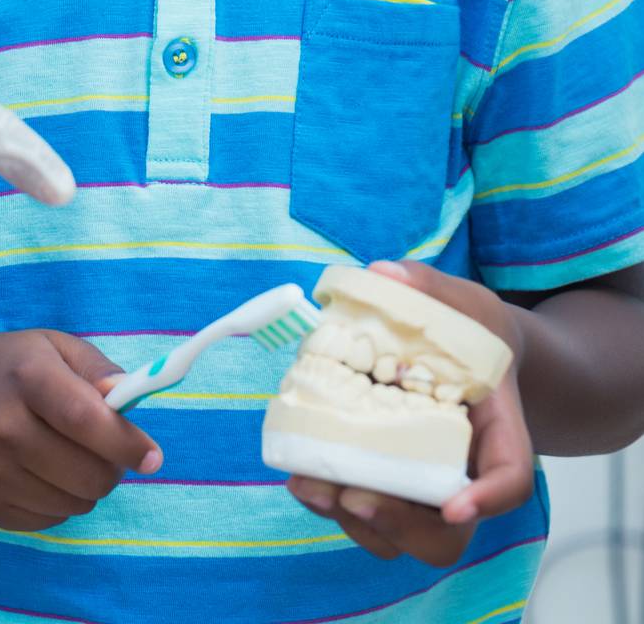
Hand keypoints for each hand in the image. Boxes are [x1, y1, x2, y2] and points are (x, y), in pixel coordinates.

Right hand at [0, 327, 162, 530]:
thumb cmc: (9, 365)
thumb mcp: (54, 347)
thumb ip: (98, 370)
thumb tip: (129, 401)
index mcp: (27, 377)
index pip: (86, 421)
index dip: (126, 443)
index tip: (153, 456)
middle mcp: (3, 426)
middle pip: (86, 473)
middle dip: (113, 469)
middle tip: (110, 452)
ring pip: (73, 503)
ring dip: (88, 487)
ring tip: (74, 458)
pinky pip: (47, 520)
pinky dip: (61, 502)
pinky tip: (46, 473)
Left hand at [287, 260, 534, 565]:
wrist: (473, 356)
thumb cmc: (474, 333)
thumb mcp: (464, 303)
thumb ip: (429, 288)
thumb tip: (383, 274)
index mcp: (497, 430)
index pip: (509, 477)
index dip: (488, 499)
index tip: (454, 504)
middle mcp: (465, 473)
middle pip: (447, 533)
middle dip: (400, 524)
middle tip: (354, 497)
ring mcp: (425, 484)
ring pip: (402, 535)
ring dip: (356, 523)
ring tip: (312, 486)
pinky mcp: (389, 480)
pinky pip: (367, 514)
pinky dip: (334, 504)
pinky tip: (300, 475)